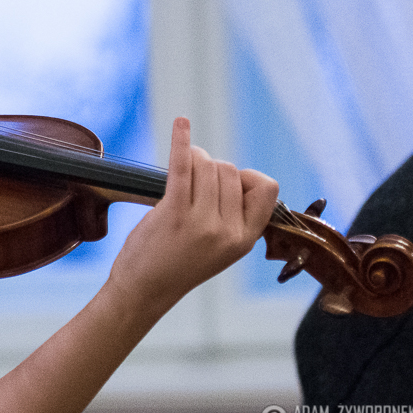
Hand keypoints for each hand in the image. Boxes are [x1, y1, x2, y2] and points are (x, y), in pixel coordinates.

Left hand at [109, 118, 277, 313]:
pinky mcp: (174, 212)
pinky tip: (181, 123)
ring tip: (181, 175)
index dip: (247, 177)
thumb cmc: (179, 263)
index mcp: (246, 239)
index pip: (266, 188)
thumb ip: (234, 216)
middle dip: (211, 167)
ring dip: (193, 159)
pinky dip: (182, 141)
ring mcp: (202, 222)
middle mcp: (228, 230)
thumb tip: (232, 173)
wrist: (145, 289)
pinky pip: (183, 166)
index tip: (226, 185)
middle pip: (230, 170)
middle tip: (192, 185)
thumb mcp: (222, 248)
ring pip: (208, 164)